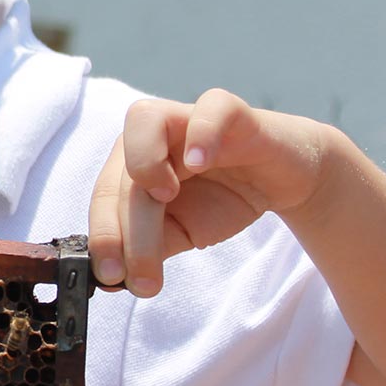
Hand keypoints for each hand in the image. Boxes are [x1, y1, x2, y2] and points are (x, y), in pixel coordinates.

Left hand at [87, 89, 331, 297]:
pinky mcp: (231, 113)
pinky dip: (202, 133)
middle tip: (146, 278)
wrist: (281, 180)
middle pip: (122, 173)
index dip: (104, 237)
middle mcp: (151, 136)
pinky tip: (200, 164)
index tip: (113, 278)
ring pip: (145, 121)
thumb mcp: (180, 233)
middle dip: (130, 232)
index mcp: (130, 164)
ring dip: (144, 162)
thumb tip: (112, 278)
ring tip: (165, 198)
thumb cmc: (222, 201)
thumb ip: (146, 249)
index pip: (104, 196)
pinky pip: (212, 107)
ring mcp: (188, 119)